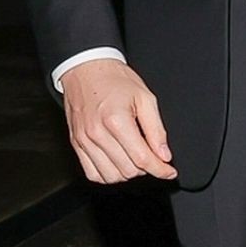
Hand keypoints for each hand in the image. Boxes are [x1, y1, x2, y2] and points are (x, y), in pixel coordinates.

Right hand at [60, 58, 176, 182]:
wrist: (86, 70)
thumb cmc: (115, 80)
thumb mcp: (145, 98)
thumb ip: (157, 130)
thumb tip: (164, 155)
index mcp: (116, 120)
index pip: (142, 158)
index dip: (160, 169)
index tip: (169, 172)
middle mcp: (97, 133)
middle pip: (128, 170)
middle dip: (146, 169)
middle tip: (152, 157)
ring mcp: (84, 141)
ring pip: (111, 176)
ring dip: (128, 173)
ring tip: (135, 159)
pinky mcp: (76, 144)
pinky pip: (92, 174)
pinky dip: (108, 175)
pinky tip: (118, 163)